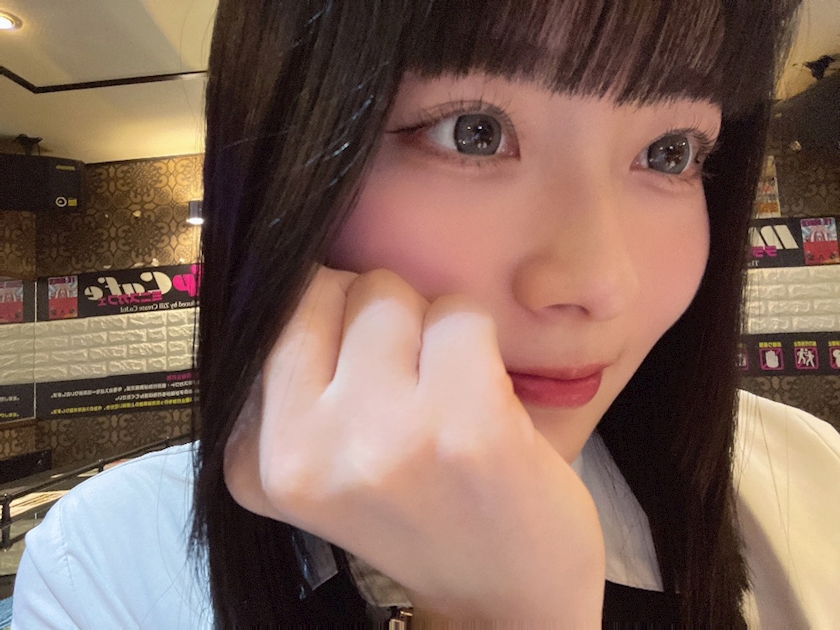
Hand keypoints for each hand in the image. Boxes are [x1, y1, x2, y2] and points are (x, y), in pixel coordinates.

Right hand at [224, 266, 604, 621]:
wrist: (504, 603)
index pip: (284, 308)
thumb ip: (294, 385)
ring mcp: (387, 439)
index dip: (338, 320)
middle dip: (386, 317)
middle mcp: (309, 451)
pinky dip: (481, 345)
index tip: (368, 366)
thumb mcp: (323, 468)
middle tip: (414, 384)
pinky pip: (462, 317)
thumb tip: (302, 271)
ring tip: (449, 397)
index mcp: (261, 462)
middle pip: (341, 290)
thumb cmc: (420, 519)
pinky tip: (487, 405)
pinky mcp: (466, 429)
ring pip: (399, 294)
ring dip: (434, 331)